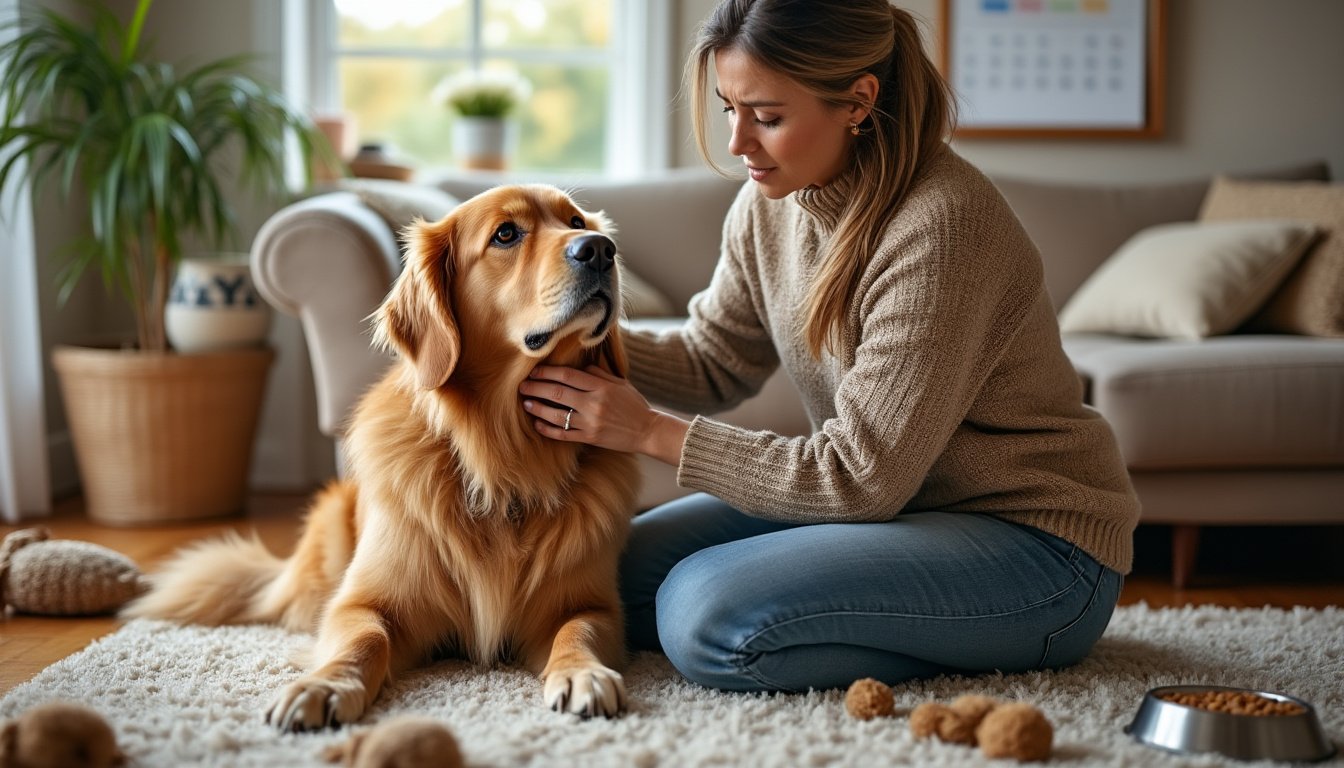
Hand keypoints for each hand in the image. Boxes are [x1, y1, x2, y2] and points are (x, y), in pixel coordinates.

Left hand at [520, 365, 688, 464]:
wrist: (647, 430)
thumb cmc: (633, 404)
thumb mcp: (619, 382)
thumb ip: (597, 374)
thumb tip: (577, 367)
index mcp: (601, 386)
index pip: (568, 376)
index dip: (548, 372)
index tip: (534, 372)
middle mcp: (594, 403)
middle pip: (557, 393)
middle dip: (536, 388)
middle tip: (522, 386)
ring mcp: (591, 422)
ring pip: (556, 415)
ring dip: (538, 408)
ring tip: (527, 403)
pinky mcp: (590, 438)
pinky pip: (563, 434)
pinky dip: (548, 429)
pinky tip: (538, 424)